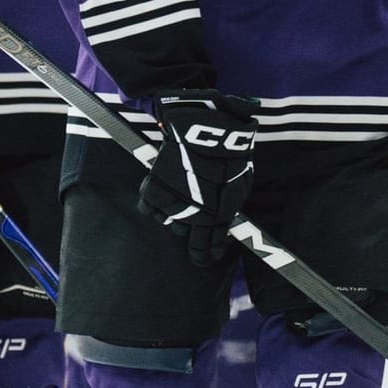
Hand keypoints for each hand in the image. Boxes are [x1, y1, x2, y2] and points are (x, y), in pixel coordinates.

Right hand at [138, 90, 258, 267]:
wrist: (209, 132)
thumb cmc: (229, 156)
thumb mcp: (240, 185)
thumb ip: (230, 207)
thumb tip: (226, 221)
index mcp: (217, 218)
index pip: (206, 249)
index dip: (206, 255)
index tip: (206, 255)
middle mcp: (193, 217)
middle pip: (186, 239)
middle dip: (192, 233)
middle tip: (195, 220)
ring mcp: (173, 204)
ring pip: (168, 223)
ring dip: (175, 213)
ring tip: (181, 195)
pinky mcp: (154, 190)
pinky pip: (147, 208)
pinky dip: (152, 201)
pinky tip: (160, 191)